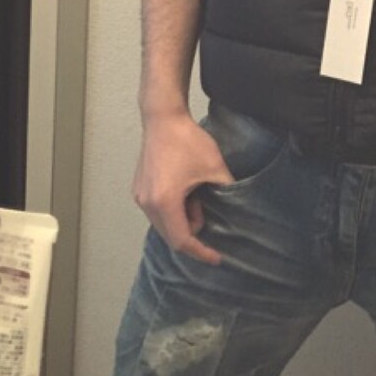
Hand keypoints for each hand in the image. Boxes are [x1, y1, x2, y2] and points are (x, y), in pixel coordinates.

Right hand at [131, 111, 234, 265]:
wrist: (163, 118)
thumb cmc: (188, 141)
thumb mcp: (214, 168)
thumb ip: (227, 191)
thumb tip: (237, 207)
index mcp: (165, 202)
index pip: (182, 240)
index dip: (201, 252)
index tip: (217, 258)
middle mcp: (147, 204)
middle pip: (171, 235)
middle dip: (192, 233)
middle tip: (208, 211)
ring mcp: (140, 197)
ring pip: (164, 224)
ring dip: (183, 219)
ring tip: (196, 195)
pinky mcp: (138, 190)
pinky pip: (157, 212)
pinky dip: (172, 211)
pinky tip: (184, 191)